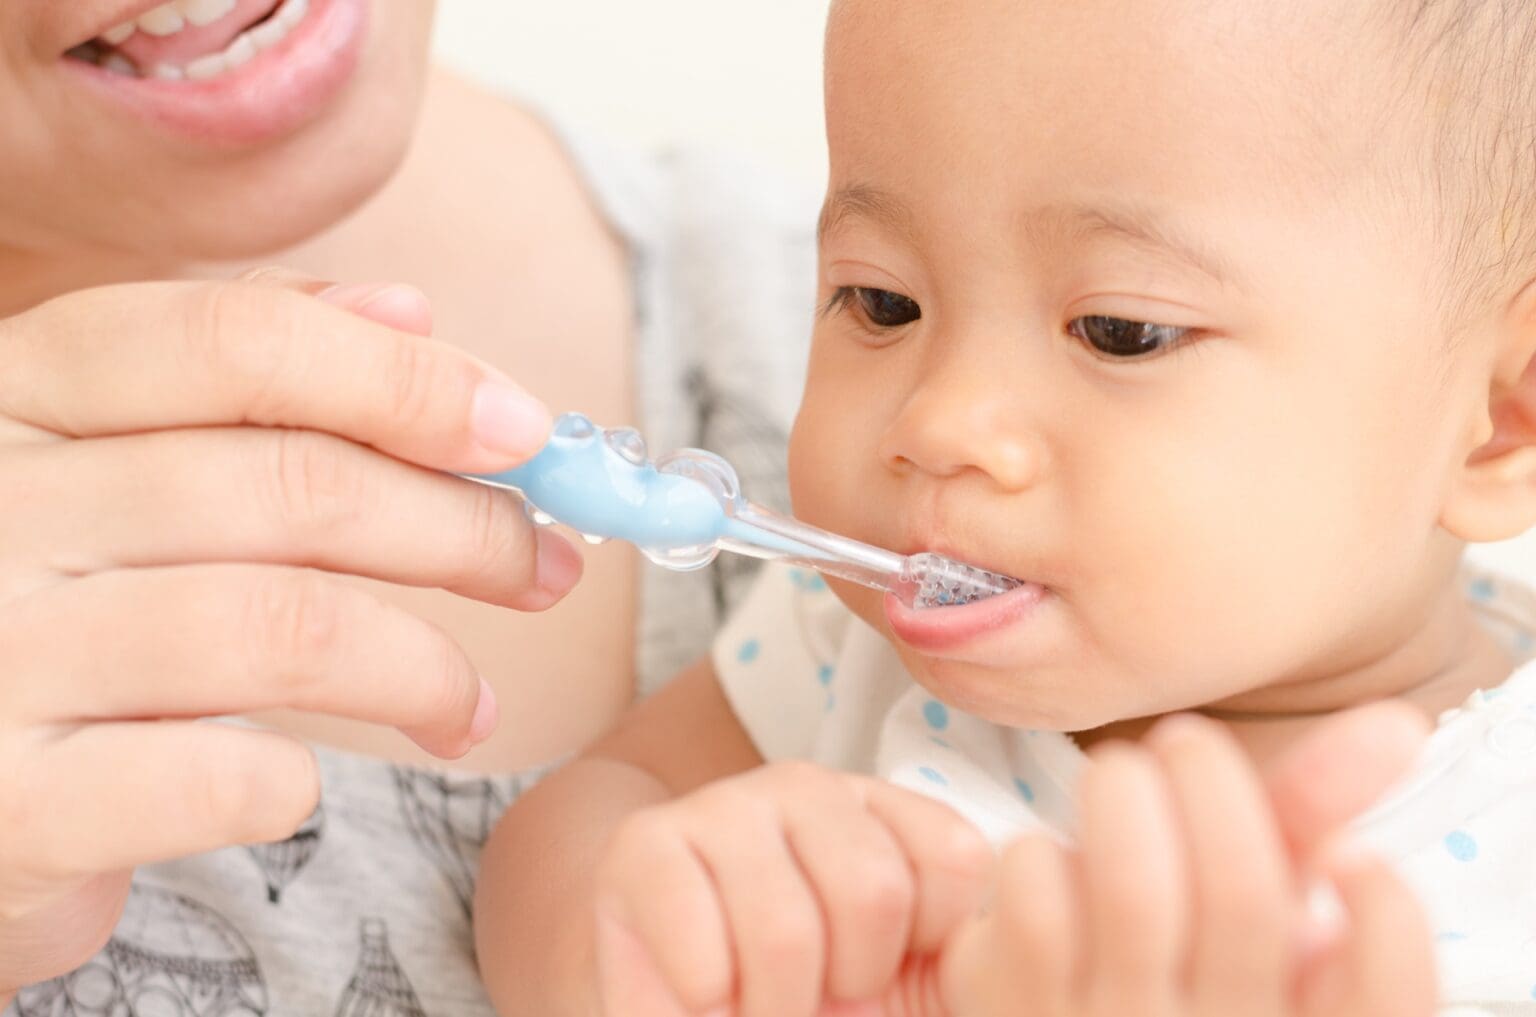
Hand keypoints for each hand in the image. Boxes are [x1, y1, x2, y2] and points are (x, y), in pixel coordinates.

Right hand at [0, 268, 582, 998]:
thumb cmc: (37, 613)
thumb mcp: (106, 461)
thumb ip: (243, 375)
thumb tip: (409, 309)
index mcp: (16, 393)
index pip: (234, 344)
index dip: (405, 382)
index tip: (526, 433)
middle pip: (290, 487)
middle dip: (460, 529)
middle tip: (544, 569)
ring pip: (281, 629)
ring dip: (421, 668)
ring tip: (470, 706)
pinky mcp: (5, 805)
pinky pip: (214, 781)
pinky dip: (297, 783)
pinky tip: (309, 786)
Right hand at [590, 760, 992, 1016]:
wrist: (670, 993)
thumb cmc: (800, 998)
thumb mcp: (905, 975)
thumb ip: (976, 947)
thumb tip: (1062, 890)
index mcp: (880, 810)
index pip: (957, 857)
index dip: (928, 948)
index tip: (887, 972)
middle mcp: (804, 786)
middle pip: (874, 892)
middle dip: (847, 982)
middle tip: (815, 993)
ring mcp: (722, 805)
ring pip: (790, 932)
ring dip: (775, 1006)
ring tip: (759, 999)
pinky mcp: (644, 847)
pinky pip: (705, 957)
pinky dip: (711, 1005)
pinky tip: (704, 995)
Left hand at [939, 703, 1435, 1016]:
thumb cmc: (1158, 961)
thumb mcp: (1247, 909)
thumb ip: (1309, 822)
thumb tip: (1390, 726)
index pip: (1388, 993)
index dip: (1388, 914)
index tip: (1352, 856)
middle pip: (1242, 894)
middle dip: (1208, 778)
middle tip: (1183, 741)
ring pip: (1134, 889)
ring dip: (1122, 794)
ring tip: (1117, 774)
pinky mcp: (1021, 1015)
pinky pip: (1038, 905)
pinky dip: (1041, 855)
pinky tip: (1043, 857)